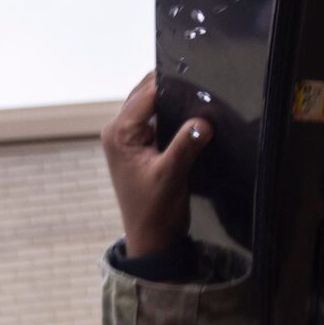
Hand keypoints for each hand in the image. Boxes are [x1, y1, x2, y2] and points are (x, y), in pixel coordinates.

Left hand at [103, 72, 211, 259]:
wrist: (152, 242)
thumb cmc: (155, 214)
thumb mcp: (171, 177)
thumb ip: (186, 146)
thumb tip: (204, 121)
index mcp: (119, 133)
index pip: (146, 94)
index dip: (172, 85)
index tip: (198, 82)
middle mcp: (118, 130)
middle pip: (146, 94)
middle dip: (172, 90)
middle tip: (201, 89)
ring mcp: (128, 138)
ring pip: (151, 105)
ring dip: (172, 103)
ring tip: (198, 101)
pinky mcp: (139, 146)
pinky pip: (156, 120)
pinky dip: (171, 116)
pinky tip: (190, 118)